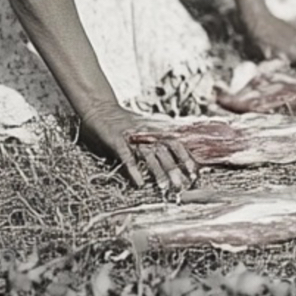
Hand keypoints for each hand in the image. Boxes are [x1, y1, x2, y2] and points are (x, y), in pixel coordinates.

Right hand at [80, 104, 199, 194]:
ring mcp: (132, 137)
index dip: (185, 158)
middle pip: (165, 152)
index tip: (194, 172)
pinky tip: (139, 182)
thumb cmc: (125, 122)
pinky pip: (127, 156)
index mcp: (155, 131)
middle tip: (181, 185)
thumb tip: (176, 156)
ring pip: (149, 155)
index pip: (176, 144)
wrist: (101, 108)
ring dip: (158, 172)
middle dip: (174, 169)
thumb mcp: (145, 129)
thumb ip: (158, 140)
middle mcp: (147, 133)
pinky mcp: (116, 141)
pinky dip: (134, 169)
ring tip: (164, 187)